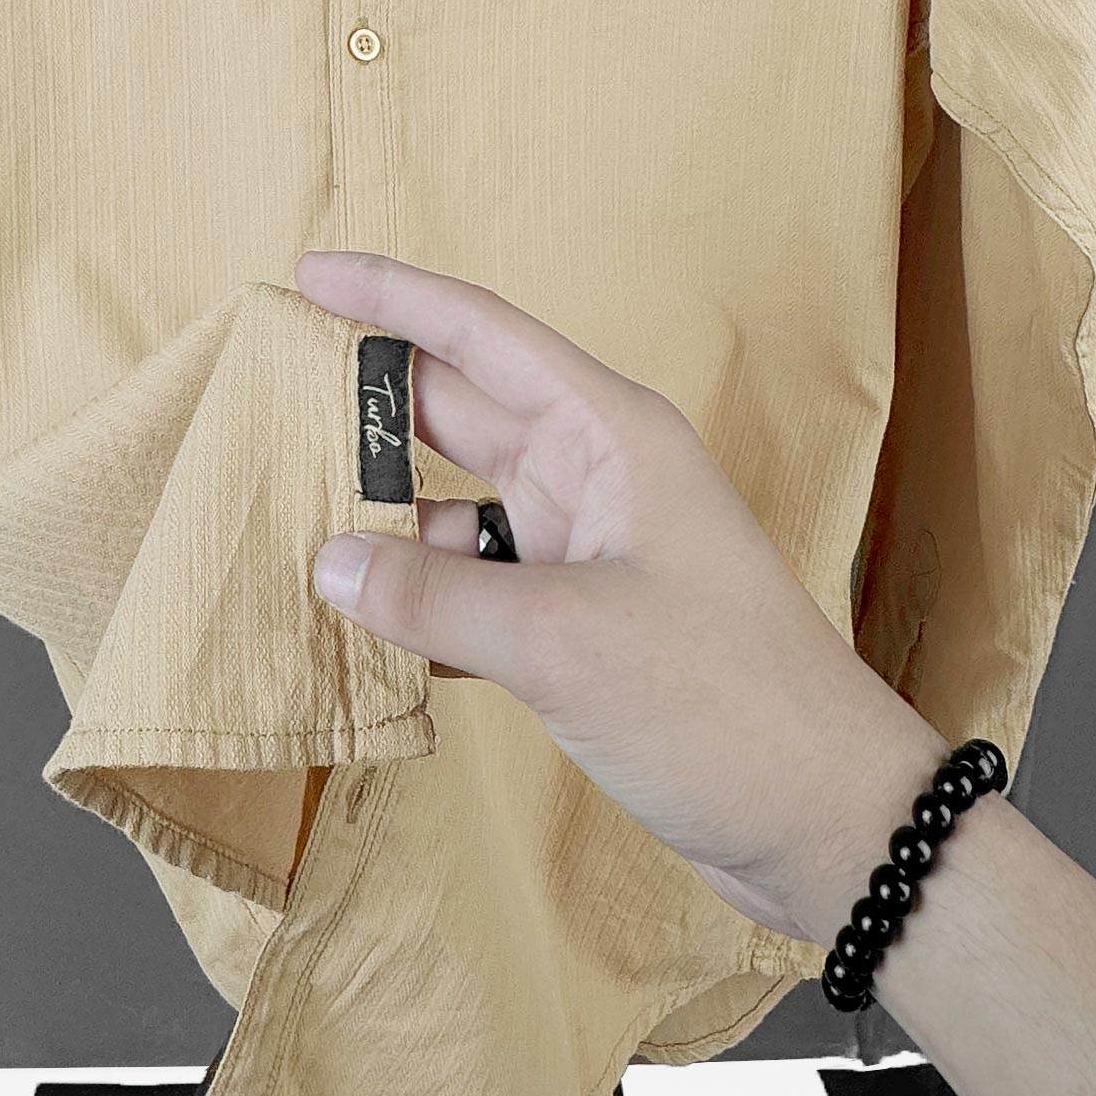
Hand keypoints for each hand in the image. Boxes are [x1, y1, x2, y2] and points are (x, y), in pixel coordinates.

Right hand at [297, 246, 948, 948]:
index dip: (394, 297)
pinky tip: (357, 623)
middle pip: (461, 410)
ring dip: (386, 517)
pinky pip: (478, 585)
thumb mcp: (567, 643)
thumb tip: (330, 561)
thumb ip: (439, 598)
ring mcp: (589, 551)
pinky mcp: (583, 624)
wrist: (829, 822)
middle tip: (266, 394)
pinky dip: (421, 597)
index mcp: (610, 436)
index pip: (482, 334)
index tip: (309, 273)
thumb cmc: (725, 706)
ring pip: (461, 506)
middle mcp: (596, 476)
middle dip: (369, 402)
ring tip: (286, 521)